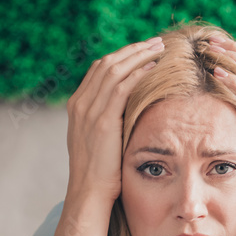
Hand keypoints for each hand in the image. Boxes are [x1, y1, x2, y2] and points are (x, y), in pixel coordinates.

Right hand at [65, 37, 163, 204]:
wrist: (89, 193)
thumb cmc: (99, 173)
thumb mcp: (98, 141)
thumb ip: (107, 121)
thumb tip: (128, 111)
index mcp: (77, 106)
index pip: (99, 70)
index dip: (122, 56)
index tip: (143, 51)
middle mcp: (79, 104)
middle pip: (106, 63)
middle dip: (132, 49)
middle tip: (155, 42)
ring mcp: (89, 111)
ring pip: (114, 69)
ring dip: (139, 55)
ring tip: (159, 48)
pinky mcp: (102, 121)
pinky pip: (122, 87)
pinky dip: (138, 72)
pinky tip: (154, 67)